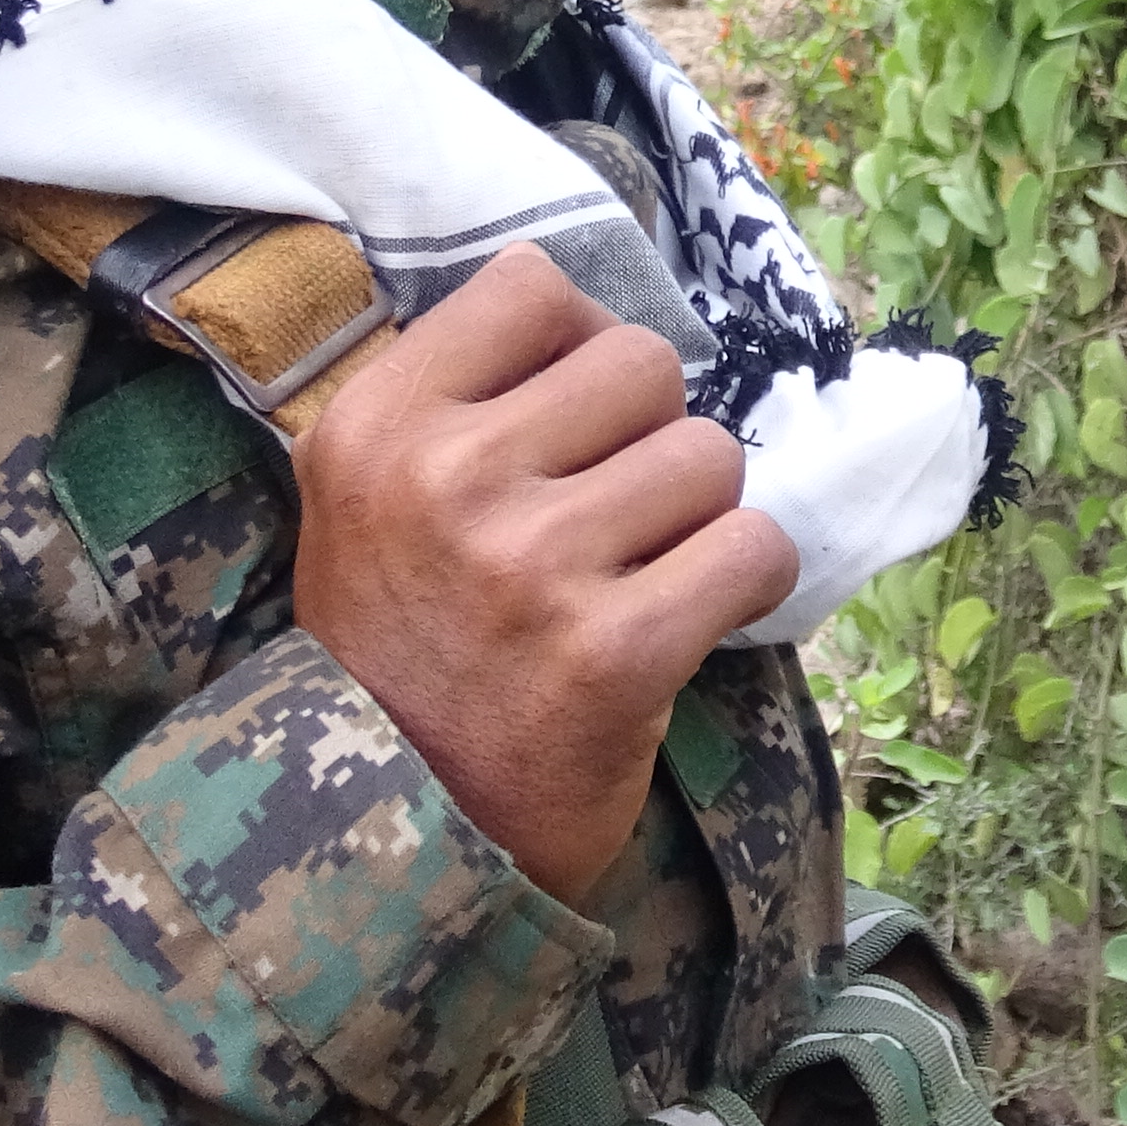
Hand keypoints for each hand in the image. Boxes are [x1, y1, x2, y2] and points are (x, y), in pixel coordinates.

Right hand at [288, 243, 797, 900]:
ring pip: (711, 456)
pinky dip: (744, 580)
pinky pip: (756, 549)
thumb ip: (457, 393)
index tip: (569, 417)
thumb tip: (592, 309)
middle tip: (612, 512)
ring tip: (640, 572)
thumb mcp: (370, 498)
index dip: (576, 345)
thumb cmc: (404, 649)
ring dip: (699, 514)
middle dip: (650, 434)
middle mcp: (446, 481)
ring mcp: (531, 567)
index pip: (533, 288)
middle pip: (643, 364)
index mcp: (377, 426)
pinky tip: (690, 615)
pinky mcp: (615, 653)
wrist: (397, 837)